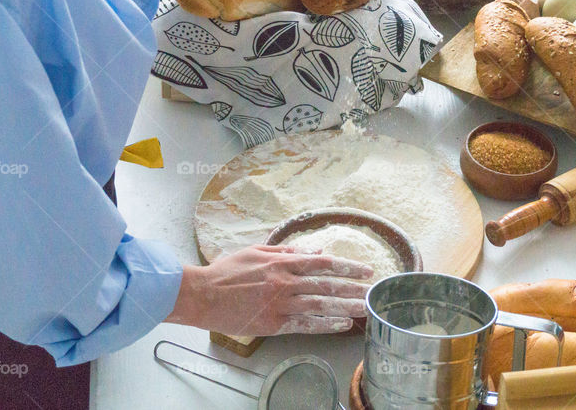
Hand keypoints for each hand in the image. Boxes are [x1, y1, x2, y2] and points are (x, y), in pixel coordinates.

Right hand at [165, 245, 372, 335]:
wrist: (201, 294)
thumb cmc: (226, 271)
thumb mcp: (257, 251)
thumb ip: (287, 251)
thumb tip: (316, 250)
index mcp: (281, 262)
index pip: (323, 263)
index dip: (347, 266)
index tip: (365, 270)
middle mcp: (284, 282)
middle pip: (326, 285)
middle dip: (353, 288)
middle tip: (374, 291)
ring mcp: (279, 304)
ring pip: (319, 305)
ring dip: (345, 307)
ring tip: (365, 308)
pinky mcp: (272, 323)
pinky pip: (304, 325)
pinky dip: (324, 325)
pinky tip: (341, 325)